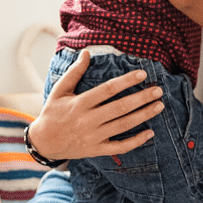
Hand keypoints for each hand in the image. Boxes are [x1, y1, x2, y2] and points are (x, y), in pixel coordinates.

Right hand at [28, 50, 164, 159]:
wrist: (43, 142)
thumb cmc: (53, 113)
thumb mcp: (59, 90)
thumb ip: (74, 72)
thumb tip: (86, 53)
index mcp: (80, 103)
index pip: (107, 89)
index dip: (126, 81)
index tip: (142, 74)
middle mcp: (88, 120)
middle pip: (120, 108)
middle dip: (141, 98)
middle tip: (158, 90)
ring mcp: (93, 136)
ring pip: (123, 125)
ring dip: (143, 116)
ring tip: (159, 106)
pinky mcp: (97, 149)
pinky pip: (120, 147)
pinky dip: (136, 141)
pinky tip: (150, 133)